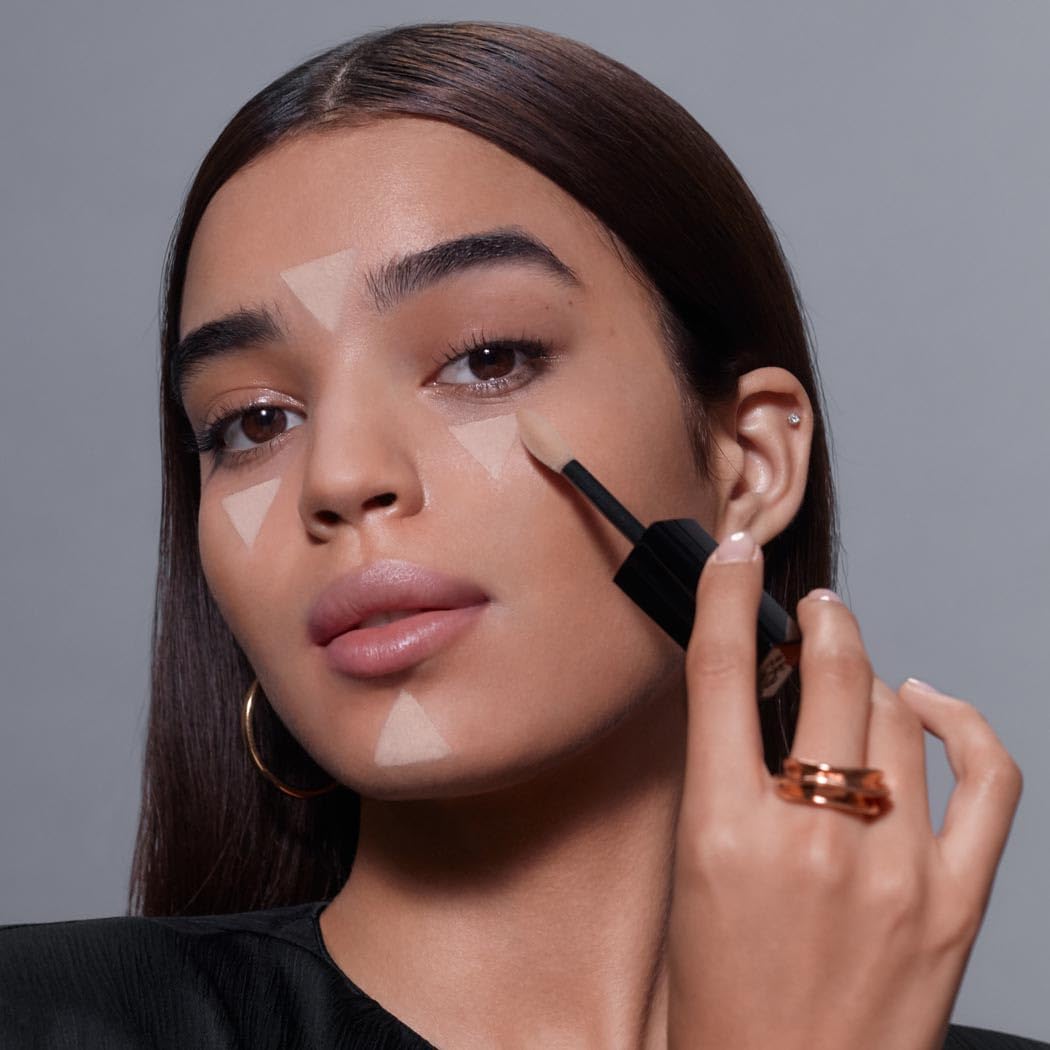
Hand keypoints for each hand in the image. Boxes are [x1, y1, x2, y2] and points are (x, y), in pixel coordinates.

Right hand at [665, 531, 1022, 1049]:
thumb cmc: (724, 1003)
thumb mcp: (688, 877)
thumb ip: (720, 782)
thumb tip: (757, 706)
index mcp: (723, 831)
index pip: (721, 671)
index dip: (727, 595)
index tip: (738, 558)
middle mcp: (811, 839)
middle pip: (828, 671)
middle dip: (820, 623)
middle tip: (813, 612)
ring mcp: (894, 868)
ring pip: (892, 712)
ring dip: (867, 681)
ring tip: (851, 682)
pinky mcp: (953, 901)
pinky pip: (983, 777)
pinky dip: (959, 724)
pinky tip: (928, 707)